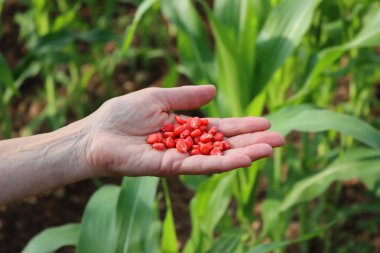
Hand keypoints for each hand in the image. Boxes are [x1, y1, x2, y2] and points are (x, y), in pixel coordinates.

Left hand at [83, 85, 284, 175]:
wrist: (96, 133)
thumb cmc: (122, 114)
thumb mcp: (159, 97)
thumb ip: (186, 96)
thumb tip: (214, 90)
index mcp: (186, 128)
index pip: (221, 128)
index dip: (243, 126)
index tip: (267, 122)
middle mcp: (187, 146)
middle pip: (225, 145)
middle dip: (252, 142)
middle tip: (280, 139)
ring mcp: (180, 158)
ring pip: (217, 158)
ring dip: (244, 154)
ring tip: (270, 149)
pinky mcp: (169, 168)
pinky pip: (198, 166)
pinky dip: (221, 163)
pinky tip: (242, 159)